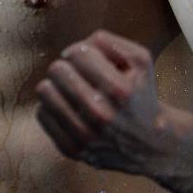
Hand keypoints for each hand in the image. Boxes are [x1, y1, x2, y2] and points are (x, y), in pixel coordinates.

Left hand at [35, 29, 175, 177]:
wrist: (151, 145)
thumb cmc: (140, 94)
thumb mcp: (139, 60)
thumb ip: (107, 42)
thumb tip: (72, 50)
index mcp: (120, 91)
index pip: (77, 53)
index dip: (81, 51)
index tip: (88, 61)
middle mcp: (101, 115)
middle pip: (57, 69)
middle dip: (67, 67)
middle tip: (80, 77)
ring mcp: (85, 136)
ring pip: (44, 90)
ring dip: (56, 86)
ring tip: (71, 91)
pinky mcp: (71, 150)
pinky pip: (42, 113)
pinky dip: (53, 108)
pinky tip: (70, 110)